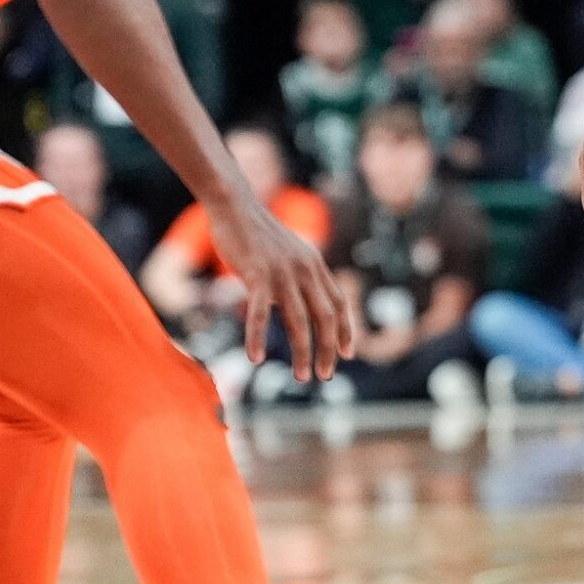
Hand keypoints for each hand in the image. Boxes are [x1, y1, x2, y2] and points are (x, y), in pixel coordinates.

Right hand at [213, 196, 351, 379]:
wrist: (235, 206)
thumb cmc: (258, 234)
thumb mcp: (289, 255)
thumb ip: (299, 278)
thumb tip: (301, 308)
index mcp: (314, 265)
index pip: (339, 303)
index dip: (346, 330)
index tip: (348, 354)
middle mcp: (305, 269)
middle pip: (325, 317)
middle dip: (328, 350)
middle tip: (326, 375)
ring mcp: (282, 273)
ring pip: (298, 321)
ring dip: (303, 352)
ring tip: (302, 377)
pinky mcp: (257, 275)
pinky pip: (259, 314)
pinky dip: (258, 338)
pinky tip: (256, 359)